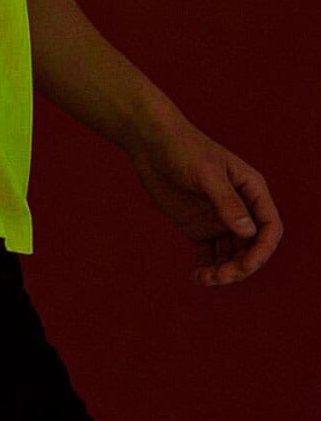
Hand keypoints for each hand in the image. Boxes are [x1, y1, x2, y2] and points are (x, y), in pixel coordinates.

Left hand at [125, 116, 282, 284]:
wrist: (150, 142)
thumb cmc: (183, 148)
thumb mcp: (206, 173)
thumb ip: (227, 201)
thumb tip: (249, 232)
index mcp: (251, 190)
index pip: (269, 227)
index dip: (262, 250)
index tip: (245, 265)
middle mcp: (239, 208)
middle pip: (251, 247)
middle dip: (240, 266)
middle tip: (218, 276)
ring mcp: (218, 219)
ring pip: (231, 255)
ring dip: (223, 272)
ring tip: (203, 278)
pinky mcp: (198, 227)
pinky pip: (209, 255)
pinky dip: (206, 268)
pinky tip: (195, 276)